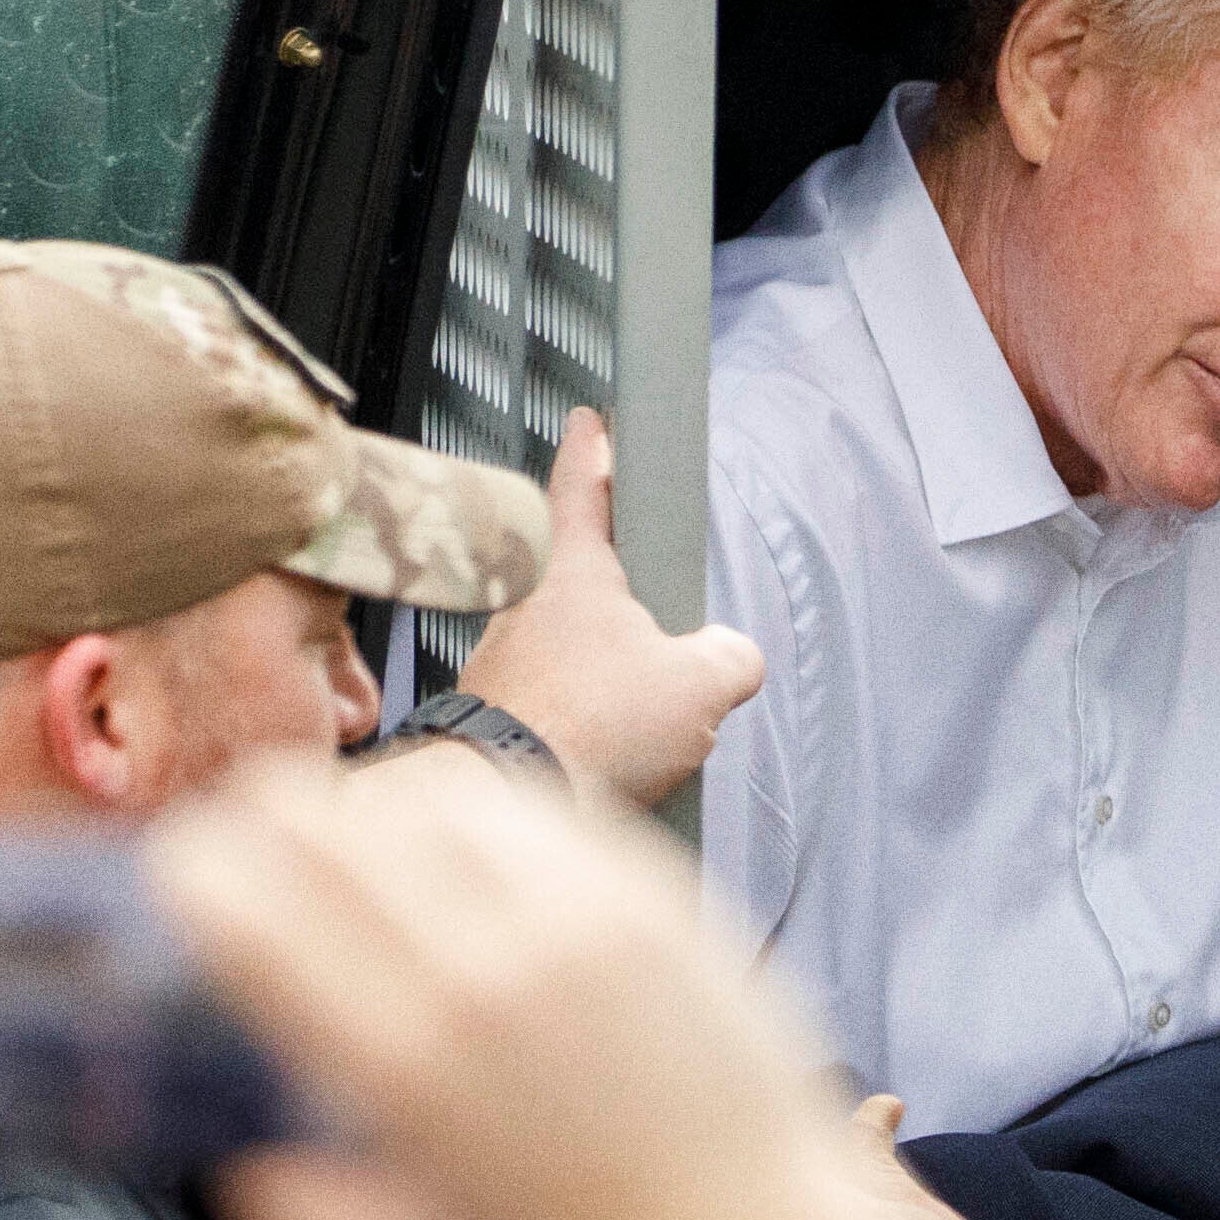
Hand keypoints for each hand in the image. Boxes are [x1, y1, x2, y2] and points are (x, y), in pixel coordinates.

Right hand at [156, 753, 872, 1219]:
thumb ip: (315, 1219)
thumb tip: (237, 1176)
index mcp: (403, 1066)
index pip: (248, 912)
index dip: (190, 872)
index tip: (181, 874)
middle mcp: (479, 974)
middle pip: (316, 826)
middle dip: (260, 821)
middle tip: (254, 840)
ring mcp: (571, 922)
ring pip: (420, 793)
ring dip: (369, 805)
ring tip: (359, 837)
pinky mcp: (648, 894)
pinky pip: (531, 807)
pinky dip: (474, 812)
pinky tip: (464, 842)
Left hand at [446, 410, 763, 809]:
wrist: (506, 799)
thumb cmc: (590, 731)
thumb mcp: (700, 688)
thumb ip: (731, 658)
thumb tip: (734, 658)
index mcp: (574, 574)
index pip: (581, 490)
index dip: (592, 450)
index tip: (589, 421)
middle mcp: (522, 606)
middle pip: (577, 582)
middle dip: (615, 606)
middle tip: (650, 638)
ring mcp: (496, 660)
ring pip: (558, 649)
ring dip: (593, 675)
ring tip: (630, 726)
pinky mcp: (485, 712)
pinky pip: (542, 704)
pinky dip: (571, 723)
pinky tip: (598, 759)